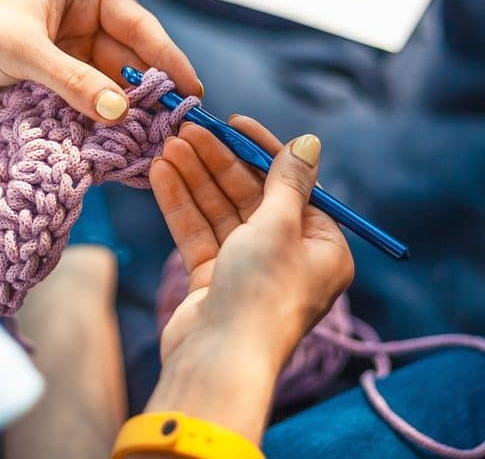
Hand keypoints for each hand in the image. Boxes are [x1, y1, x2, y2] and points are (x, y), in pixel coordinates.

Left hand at [0, 0, 200, 140]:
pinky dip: (103, 127)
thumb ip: (73, 82)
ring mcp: (70, 57)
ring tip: (152, 143)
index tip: (190, 88)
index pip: (137, 25)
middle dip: (149, 93)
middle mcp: (81, 22)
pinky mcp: (56, 89)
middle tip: (175, 125)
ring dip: (126, 115)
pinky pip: (90, 108)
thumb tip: (119, 112)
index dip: (167, 57)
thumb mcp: (26, 53)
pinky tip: (121, 148)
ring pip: (112, 89)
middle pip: (130, 61)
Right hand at [149, 116, 352, 366]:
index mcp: (323, 248)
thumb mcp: (280, 225)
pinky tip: (161, 174)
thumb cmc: (262, 292)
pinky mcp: (214, 282)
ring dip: (195, 178)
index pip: (293, 186)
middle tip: (189, 128)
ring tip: (169, 144)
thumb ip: (287, 181)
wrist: (220, 362)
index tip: (234, 122)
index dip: (261, 150)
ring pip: (221, 213)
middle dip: (219, 162)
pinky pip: (199, 235)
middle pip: (252, 196)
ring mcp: (249, 271)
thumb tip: (310, 143)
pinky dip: (181, 205)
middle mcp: (290, 258)